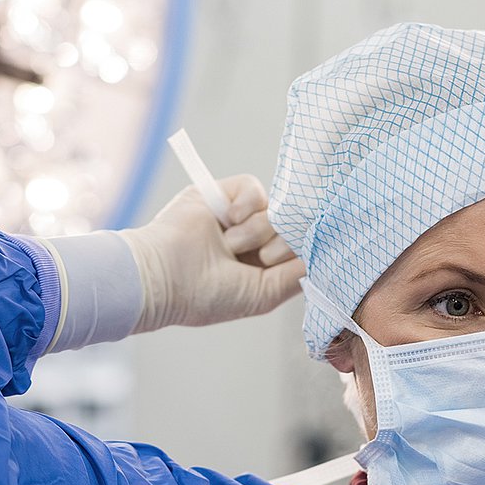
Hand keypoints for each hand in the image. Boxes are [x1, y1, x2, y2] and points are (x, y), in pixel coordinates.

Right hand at [124, 175, 304, 331]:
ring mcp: (239, 216)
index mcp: (262, 266)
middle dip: (278, 245)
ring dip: (255, 231)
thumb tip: (321, 252)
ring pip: (275, 210)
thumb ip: (295, 276)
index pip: (298, 249)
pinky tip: (230, 220)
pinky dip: (247, 205)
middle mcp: (253, 240)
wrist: (164, 276)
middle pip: (292, 228)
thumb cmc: (208, 295)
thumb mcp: (262, 295)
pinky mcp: (224, 194)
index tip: (287, 263)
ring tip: (229, 246)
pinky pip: (255, 189)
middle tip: (254, 258)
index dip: (300, 251)